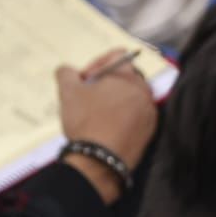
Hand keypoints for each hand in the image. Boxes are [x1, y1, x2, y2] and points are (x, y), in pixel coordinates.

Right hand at [56, 49, 158, 202]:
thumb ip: (66, 72)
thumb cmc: (86, 122)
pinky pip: (135, 116)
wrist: (101, 160)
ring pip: (130, 98)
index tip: (85, 79)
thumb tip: (68, 71)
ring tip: (95, 112)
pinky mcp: (149, 132)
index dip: (97, 63)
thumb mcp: (67, 91)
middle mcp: (144, 93)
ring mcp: (149, 114)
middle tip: (88, 95)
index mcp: (129, 78)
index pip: (118, 56)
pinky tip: (106, 126)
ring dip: (113, 100)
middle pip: (125, 77)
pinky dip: (122, 116)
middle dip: (105, 82)